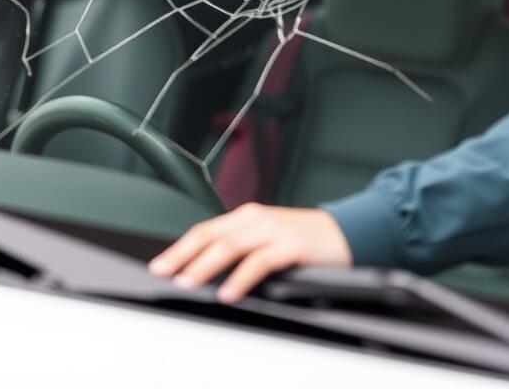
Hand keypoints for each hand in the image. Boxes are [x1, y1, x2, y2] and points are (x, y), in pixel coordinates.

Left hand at [149, 203, 352, 302]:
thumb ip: (242, 249)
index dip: (180, 247)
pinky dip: (240, 278)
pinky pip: (260, 261)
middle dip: (182, 254)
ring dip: (205, 265)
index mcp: (248, 217)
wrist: (349, 232)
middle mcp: (257, 219)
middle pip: (210, 235)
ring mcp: (274, 230)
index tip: (160, 264)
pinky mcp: (292, 244)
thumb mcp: (269, 240)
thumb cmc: (308, 240)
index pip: (205, 230)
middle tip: (163, 272)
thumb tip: (208, 272)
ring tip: (187, 282)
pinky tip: (228, 292)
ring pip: (230, 246)